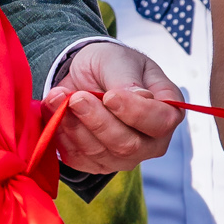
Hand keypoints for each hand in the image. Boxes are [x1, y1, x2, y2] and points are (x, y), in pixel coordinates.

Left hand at [54, 41, 184, 173]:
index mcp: (168, 110)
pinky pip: (78, 159)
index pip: (162, 122)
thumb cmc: (110, 64)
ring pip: (100, 154)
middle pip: (129, 146)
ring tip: (59, 97)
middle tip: (77, 97)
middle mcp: (152, 140)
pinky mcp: (97, 163)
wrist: (85, 76)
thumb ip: (127, 79)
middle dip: (98, 122)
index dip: (135, 113)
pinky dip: (62, 135)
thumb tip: (141, 98)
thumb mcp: (117, 59)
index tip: (110, 96)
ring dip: (75, 126)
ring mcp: (125, 156)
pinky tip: (56, 112)